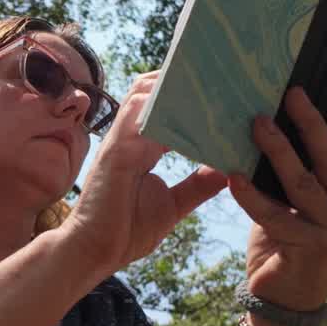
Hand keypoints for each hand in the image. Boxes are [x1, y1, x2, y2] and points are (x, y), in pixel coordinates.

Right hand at [63, 71, 228, 274]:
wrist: (95, 251)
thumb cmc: (127, 230)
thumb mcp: (174, 204)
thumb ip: (199, 184)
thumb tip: (231, 169)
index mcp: (144, 146)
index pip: (167, 107)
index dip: (189, 94)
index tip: (222, 91)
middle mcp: (132, 137)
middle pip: (153, 89)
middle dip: (180, 77)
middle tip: (218, 74)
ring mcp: (122, 139)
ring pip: (144, 93)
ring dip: (171, 83)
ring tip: (205, 77)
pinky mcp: (116, 149)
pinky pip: (135, 113)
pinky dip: (157, 102)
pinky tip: (185, 99)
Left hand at [232, 81, 326, 311]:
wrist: (283, 307)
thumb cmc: (286, 251)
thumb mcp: (297, 211)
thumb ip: (296, 181)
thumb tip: (276, 133)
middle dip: (312, 123)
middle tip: (293, 92)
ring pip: (303, 183)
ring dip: (278, 150)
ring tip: (257, 123)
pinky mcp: (309, 251)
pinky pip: (275, 216)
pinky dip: (252, 195)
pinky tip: (232, 176)